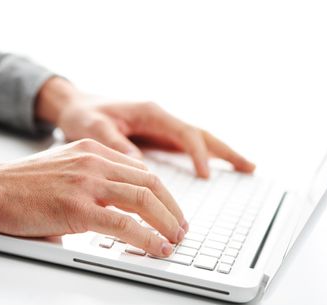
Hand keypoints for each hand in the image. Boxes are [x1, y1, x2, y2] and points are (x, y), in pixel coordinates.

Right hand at [0, 139, 187, 256]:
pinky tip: (157, 247)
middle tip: (180, 227)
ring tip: (175, 239)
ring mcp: (86, 182)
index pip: (140, 169)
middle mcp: (94, 161)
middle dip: (172, 208)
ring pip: (144, 199)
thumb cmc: (18, 184)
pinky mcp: (77, 207)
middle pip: (150, 182)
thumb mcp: (62, 169)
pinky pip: (124, 224)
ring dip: (167, 222)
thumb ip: (89, 182)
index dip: (161, 192)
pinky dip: (147, 237)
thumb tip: (109, 212)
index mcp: (92, 149)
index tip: (170, 209)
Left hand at [36, 77, 254, 177]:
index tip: (205, 176)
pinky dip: (204, 156)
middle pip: (201, 134)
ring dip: (221, 153)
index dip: (197, 154)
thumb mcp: (92, 128)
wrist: (76, 106)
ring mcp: (161, 128)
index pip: (184, 133)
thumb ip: (115, 143)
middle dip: (225, 150)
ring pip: (198, 139)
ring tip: (245, 167)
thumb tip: (137, 162)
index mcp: (150, 113)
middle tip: (250, 167)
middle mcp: (160, 119)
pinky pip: (186, 147)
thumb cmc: (84, 115)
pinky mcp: (157, 138)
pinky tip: (213, 169)